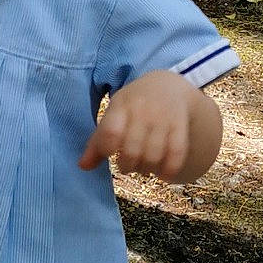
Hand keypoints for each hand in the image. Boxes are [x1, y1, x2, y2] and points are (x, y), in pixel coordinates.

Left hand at [79, 69, 213, 181]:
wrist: (167, 86)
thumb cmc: (132, 107)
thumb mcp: (113, 116)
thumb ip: (97, 142)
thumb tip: (82, 167)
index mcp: (121, 106)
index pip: (110, 131)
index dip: (107, 149)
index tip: (110, 154)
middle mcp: (143, 111)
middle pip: (132, 150)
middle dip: (127, 166)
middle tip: (127, 166)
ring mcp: (163, 118)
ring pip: (153, 155)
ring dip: (146, 169)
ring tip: (143, 168)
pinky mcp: (180, 126)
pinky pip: (177, 153)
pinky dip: (170, 169)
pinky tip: (164, 176)